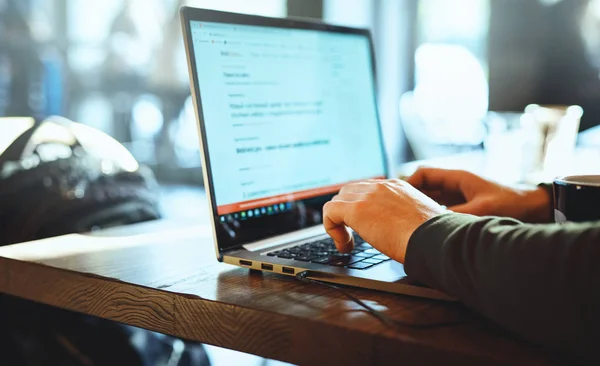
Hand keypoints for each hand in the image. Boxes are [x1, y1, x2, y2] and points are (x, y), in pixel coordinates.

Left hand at [323, 179, 445, 262]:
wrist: (435, 238)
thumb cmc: (433, 237)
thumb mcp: (420, 220)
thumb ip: (407, 217)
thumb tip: (403, 230)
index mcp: (397, 187)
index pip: (368, 189)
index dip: (361, 207)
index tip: (365, 226)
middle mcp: (381, 187)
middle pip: (349, 192)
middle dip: (346, 213)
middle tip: (353, 236)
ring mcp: (368, 196)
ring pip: (338, 200)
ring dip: (339, 222)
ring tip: (348, 243)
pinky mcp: (357, 210)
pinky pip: (330, 212)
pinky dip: (331, 228)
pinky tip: (344, 245)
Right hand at [406, 167, 551, 222]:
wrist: (535, 208)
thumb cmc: (511, 203)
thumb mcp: (481, 210)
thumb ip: (455, 216)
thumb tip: (430, 225)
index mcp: (457, 177)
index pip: (422, 174)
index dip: (407, 184)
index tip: (397, 198)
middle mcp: (455, 185)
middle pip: (422, 187)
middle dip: (408, 198)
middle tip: (395, 212)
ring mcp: (458, 196)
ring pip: (430, 199)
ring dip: (419, 208)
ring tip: (405, 222)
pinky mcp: (463, 208)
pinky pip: (439, 210)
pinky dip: (430, 217)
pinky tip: (425, 229)